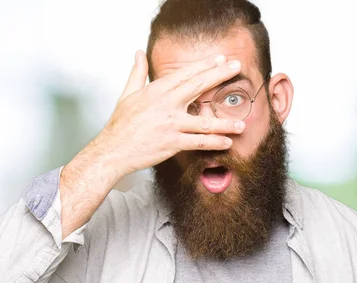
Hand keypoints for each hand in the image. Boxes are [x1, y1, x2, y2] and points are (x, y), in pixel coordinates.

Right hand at [93, 50, 244, 176]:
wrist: (112, 150)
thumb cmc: (121, 124)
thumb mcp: (128, 94)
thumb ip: (138, 73)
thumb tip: (138, 53)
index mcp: (156, 91)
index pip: (185, 73)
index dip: (204, 65)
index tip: (220, 59)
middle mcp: (166, 104)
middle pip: (198, 86)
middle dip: (220, 75)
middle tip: (237, 67)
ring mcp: (170, 124)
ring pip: (204, 121)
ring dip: (225, 123)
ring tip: (241, 123)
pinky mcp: (172, 143)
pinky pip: (198, 142)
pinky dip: (214, 142)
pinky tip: (227, 142)